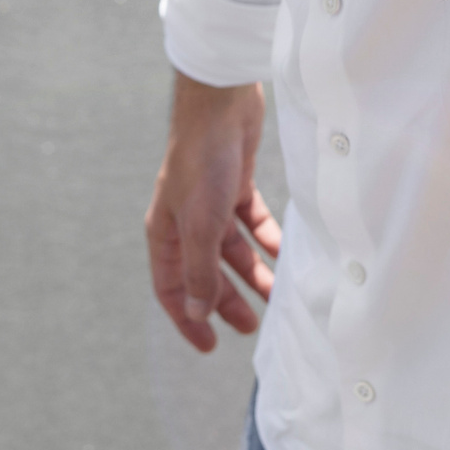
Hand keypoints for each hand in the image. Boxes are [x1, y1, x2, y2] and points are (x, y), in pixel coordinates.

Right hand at [146, 72, 279, 352]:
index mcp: (164, 232)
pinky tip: (284, 254)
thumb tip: (197, 310)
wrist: (220, 104)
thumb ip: (199, 270)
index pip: (171, 288)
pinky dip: (267, 239)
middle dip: (226, 301)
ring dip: (252, 273)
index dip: (188, 318)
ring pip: (232, 250)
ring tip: (275, 294)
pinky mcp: (235, 184)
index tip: (209, 346)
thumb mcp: (201, 224)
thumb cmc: (201, 161)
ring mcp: (211, 203)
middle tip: (250, 327)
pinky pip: (252, 222)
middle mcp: (185, 221)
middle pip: (205, 272)